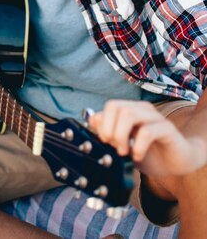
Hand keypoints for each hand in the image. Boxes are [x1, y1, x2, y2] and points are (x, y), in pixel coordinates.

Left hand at [88, 100, 206, 176]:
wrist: (177, 164)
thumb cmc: (149, 153)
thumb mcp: (124, 145)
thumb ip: (109, 132)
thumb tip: (92, 120)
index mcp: (131, 110)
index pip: (110, 106)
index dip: (102, 125)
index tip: (105, 143)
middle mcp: (142, 110)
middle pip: (116, 106)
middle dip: (109, 129)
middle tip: (113, 146)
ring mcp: (155, 118)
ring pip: (129, 113)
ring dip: (120, 135)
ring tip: (124, 152)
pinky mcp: (167, 130)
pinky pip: (148, 131)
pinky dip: (138, 145)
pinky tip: (138, 156)